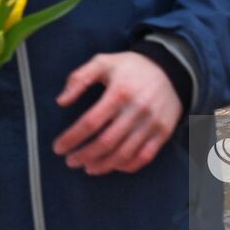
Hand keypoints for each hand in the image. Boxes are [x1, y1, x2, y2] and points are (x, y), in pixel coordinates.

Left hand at [53, 52, 182, 174]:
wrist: (171, 68)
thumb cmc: (130, 67)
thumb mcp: (103, 62)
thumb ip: (79, 78)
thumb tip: (61, 101)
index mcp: (119, 91)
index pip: (90, 122)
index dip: (71, 138)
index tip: (58, 147)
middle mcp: (137, 109)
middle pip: (105, 142)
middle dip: (83, 156)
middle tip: (70, 161)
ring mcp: (152, 122)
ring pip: (123, 154)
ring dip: (101, 165)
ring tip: (87, 167)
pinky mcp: (163, 132)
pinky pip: (144, 157)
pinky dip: (126, 166)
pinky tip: (112, 166)